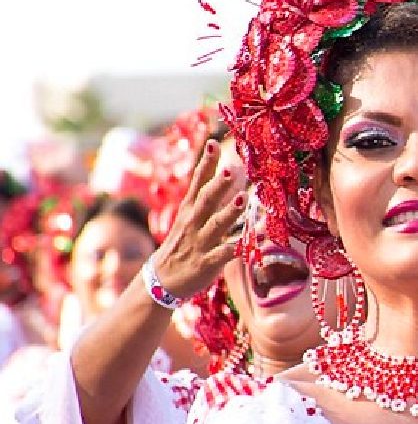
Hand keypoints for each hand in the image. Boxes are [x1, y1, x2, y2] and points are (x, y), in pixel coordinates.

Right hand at [149, 140, 244, 299]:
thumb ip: (207, 196)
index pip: (197, 182)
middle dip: (218, 185)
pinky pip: (223, 255)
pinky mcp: (207, 263)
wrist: (163, 280)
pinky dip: (234, 248)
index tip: (213, 143)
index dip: (206, 164)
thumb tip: (226, 171)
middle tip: (231, 169)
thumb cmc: (183, 243)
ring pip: (217, 225)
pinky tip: (247, 243)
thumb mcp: (189, 217)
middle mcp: (194, 223)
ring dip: (230, 212)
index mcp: (190, 210)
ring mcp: (201, 243)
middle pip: (207, 200)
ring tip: (244, 198)